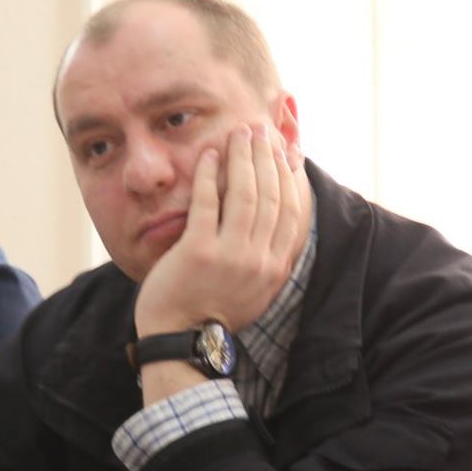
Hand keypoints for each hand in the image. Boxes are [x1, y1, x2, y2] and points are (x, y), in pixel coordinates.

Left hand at [132, 123, 310, 342]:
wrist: (180, 340)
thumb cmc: (211, 312)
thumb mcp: (254, 288)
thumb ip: (267, 256)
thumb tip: (274, 221)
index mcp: (275, 268)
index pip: (292, 212)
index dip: (289, 176)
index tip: (284, 150)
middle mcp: (259, 261)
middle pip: (270, 196)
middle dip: (266, 157)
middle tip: (260, 130)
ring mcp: (231, 256)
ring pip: (246, 194)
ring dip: (243, 158)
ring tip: (238, 133)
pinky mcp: (199, 251)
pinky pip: (208, 202)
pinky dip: (209, 174)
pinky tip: (208, 154)